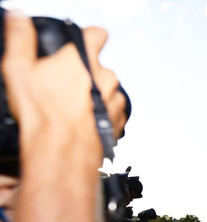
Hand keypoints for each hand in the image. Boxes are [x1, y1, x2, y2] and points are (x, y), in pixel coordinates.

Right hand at [2, 12, 126, 163]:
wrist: (64, 151)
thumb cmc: (44, 113)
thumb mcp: (19, 69)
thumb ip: (21, 38)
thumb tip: (18, 16)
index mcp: (84, 59)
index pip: (98, 34)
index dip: (90, 37)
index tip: (82, 44)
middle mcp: (106, 77)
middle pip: (99, 67)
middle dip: (86, 74)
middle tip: (64, 87)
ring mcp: (115, 99)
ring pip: (107, 91)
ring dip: (95, 96)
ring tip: (73, 108)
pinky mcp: (119, 120)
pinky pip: (113, 112)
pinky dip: (101, 115)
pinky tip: (83, 121)